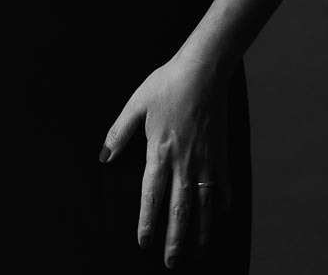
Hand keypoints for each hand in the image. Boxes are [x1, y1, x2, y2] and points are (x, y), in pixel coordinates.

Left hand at [98, 57, 231, 267]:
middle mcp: (184, 162)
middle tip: (170, 262)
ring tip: (198, 252)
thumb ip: (119, 132)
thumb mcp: (136, 104)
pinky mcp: (221, 153)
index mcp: (160, 151)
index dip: (147, 221)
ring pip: (204, 205)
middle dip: (174, 239)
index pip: (151, 196)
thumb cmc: (167, 84)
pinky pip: (223, 185)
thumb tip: (104, 157)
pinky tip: (219, 216)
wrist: (203, 71)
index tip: (144, 242)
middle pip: (179, 209)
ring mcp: (206, 160)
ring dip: (201, 231)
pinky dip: (221, 203)